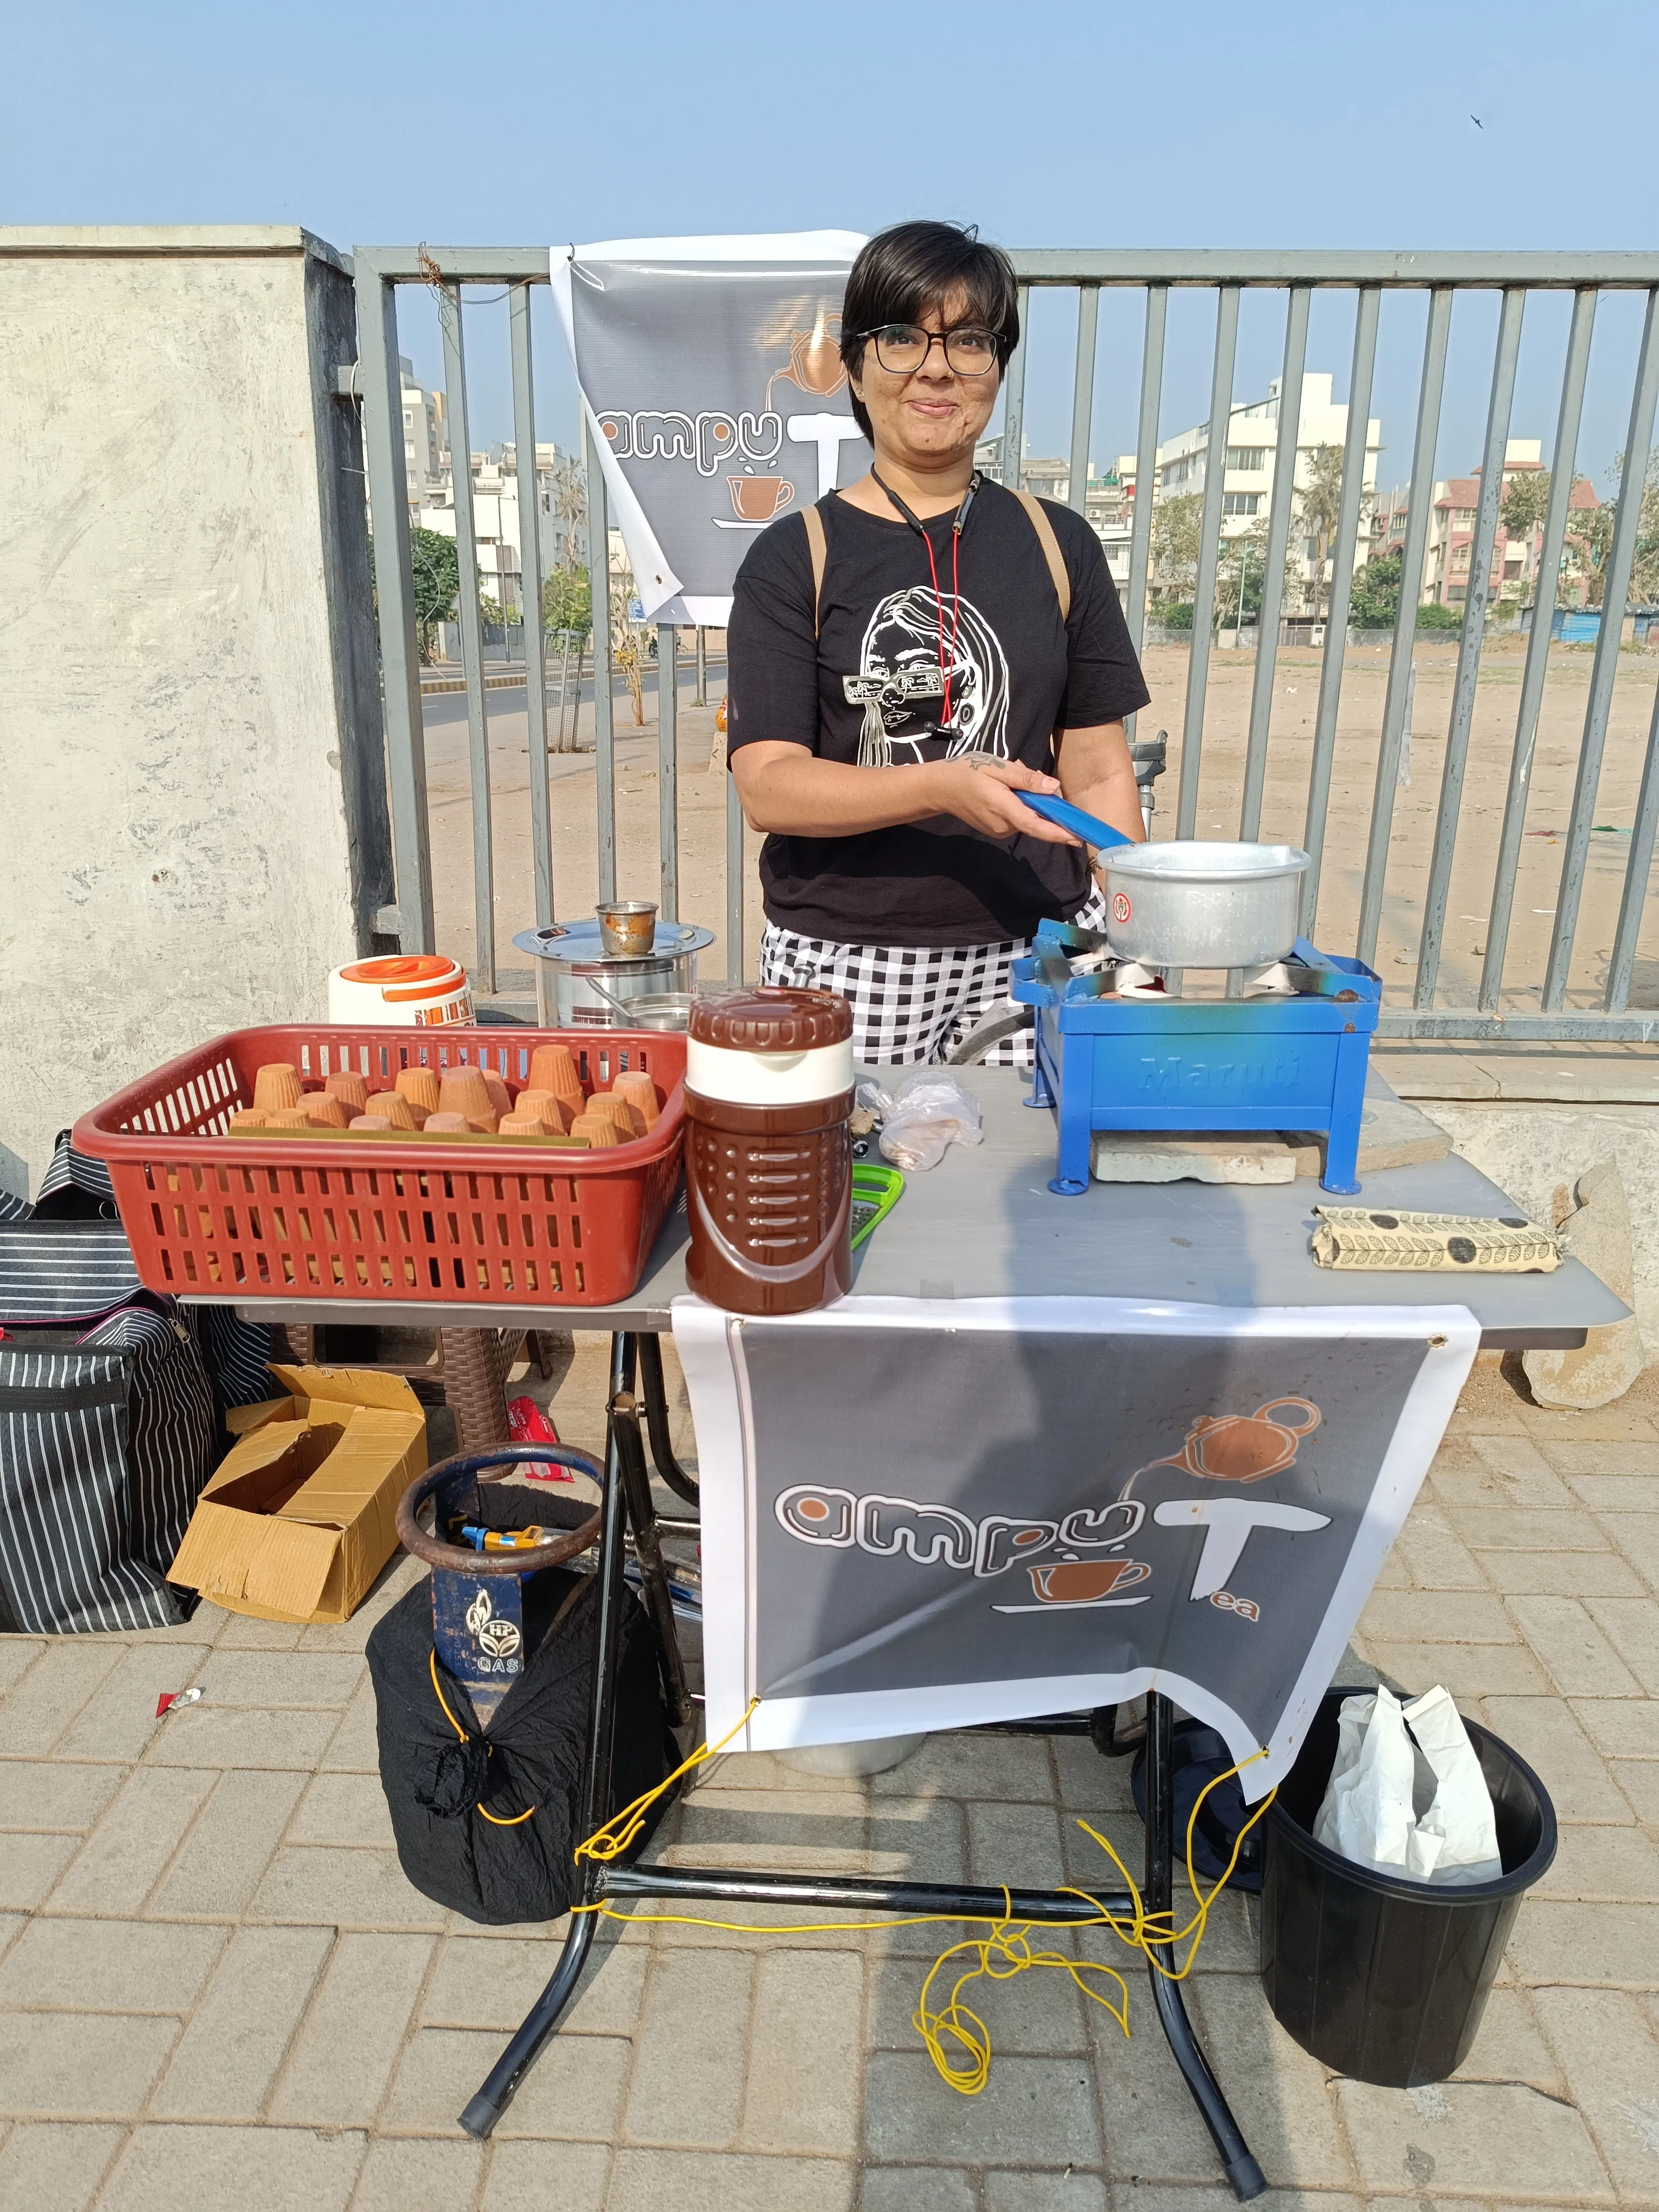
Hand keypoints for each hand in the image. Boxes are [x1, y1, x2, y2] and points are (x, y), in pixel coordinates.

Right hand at [933, 756, 1079, 844]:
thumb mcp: (997, 767)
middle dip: (1042, 799)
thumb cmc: (968, 772)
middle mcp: (1003, 825)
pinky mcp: (998, 831)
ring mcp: (999, 831)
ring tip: (1008, 778)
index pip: (1035, 824)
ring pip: (1028, 817)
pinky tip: (1005, 789)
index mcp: (1002, 807)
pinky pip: (1019, 818)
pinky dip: (1020, 805)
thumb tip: (1053, 788)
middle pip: (1036, 818)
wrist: (941, 788)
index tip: (1078, 837)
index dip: (1058, 832)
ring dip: (1029, 800)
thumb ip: (1026, 778)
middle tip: (1023, 771)